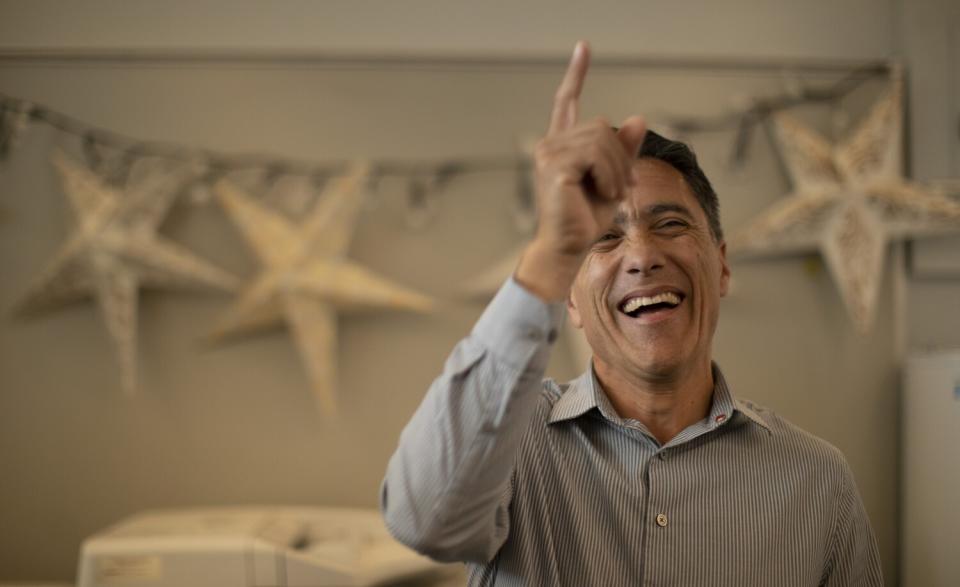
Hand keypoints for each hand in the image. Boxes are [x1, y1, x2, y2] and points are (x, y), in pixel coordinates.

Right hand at [515, 41, 647, 301]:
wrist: (567, 249)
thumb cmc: (585, 220)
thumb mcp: (614, 180)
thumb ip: (623, 151)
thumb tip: (639, 119)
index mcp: (561, 145)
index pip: (567, 101)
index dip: (576, 73)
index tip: (583, 46)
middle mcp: (550, 144)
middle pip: (603, 126)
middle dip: (621, 156)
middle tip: (624, 188)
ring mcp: (549, 153)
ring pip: (604, 139)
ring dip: (619, 169)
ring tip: (614, 194)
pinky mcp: (556, 166)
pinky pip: (599, 156)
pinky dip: (611, 175)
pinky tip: (605, 194)